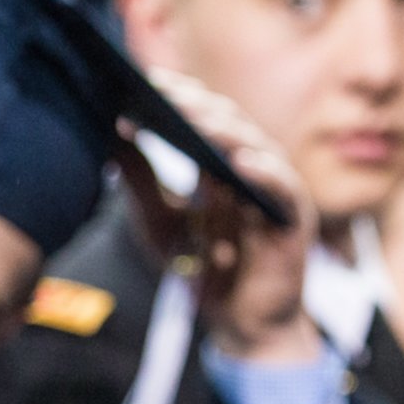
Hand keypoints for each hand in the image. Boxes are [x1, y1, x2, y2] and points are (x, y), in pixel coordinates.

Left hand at [145, 69, 317, 364]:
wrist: (239, 323)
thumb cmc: (204, 268)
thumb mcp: (157, 222)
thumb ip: (139, 180)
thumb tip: (110, 133)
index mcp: (218, 160)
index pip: (198, 115)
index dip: (174, 95)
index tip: (140, 80)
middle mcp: (250, 165)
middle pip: (225, 121)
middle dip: (194, 104)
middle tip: (161, 91)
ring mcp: (274, 189)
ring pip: (254, 145)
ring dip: (225, 130)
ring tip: (196, 117)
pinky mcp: (293, 218)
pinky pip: (282, 187)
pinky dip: (265, 172)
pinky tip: (241, 163)